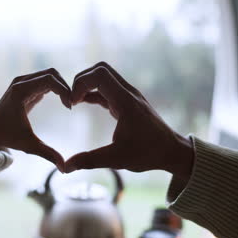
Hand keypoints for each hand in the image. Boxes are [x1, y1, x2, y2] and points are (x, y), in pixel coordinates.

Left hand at [0, 68, 71, 170]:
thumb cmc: (7, 137)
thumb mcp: (29, 145)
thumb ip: (48, 154)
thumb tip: (65, 169)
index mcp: (21, 91)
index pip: (50, 80)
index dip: (64, 91)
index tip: (70, 107)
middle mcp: (21, 82)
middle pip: (52, 73)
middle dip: (65, 86)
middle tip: (72, 104)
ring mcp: (22, 82)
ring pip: (49, 74)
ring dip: (62, 86)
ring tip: (69, 103)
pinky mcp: (25, 86)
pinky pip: (45, 80)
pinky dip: (56, 88)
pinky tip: (62, 102)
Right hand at [65, 62, 193, 181]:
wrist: (172, 152)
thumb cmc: (148, 154)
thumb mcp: (117, 159)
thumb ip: (89, 161)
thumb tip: (65, 167)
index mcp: (125, 102)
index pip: (99, 75)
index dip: (80, 84)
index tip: (72, 104)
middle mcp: (128, 93)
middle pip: (100, 69)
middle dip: (81, 80)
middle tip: (71, 100)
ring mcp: (129, 96)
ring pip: (104, 77)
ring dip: (87, 85)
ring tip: (75, 103)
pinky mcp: (128, 102)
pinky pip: (107, 88)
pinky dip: (93, 92)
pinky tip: (83, 104)